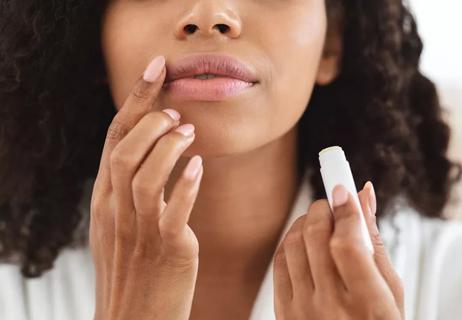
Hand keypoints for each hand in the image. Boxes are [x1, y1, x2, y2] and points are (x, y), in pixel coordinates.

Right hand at [89, 56, 202, 319]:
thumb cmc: (133, 270)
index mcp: (105, 200)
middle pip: (124, 148)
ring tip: (187, 131)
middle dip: (149, 117)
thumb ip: (129, 190)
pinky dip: (184, 184)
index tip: (156, 69)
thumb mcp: (121, 226)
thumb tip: (151, 153)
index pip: (114, 139)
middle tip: (174, 110)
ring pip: (142, 174)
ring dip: (166, 146)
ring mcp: (139, 229)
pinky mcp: (166, 249)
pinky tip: (197, 165)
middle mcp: (115, 210)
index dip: (135, 100)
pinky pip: (172, 210)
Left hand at [273, 181, 403, 318]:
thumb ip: (375, 242)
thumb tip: (363, 197)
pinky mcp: (283, 308)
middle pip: (315, 236)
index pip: (348, 244)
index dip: (345, 211)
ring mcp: (302, 308)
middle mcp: (330, 306)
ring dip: (306, 221)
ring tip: (319, 221)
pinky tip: (304, 240)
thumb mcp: (390, 290)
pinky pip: (279, 260)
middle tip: (332, 203)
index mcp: (366, 304)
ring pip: (293, 242)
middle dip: (323, 208)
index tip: (344, 190)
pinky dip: (291, 240)